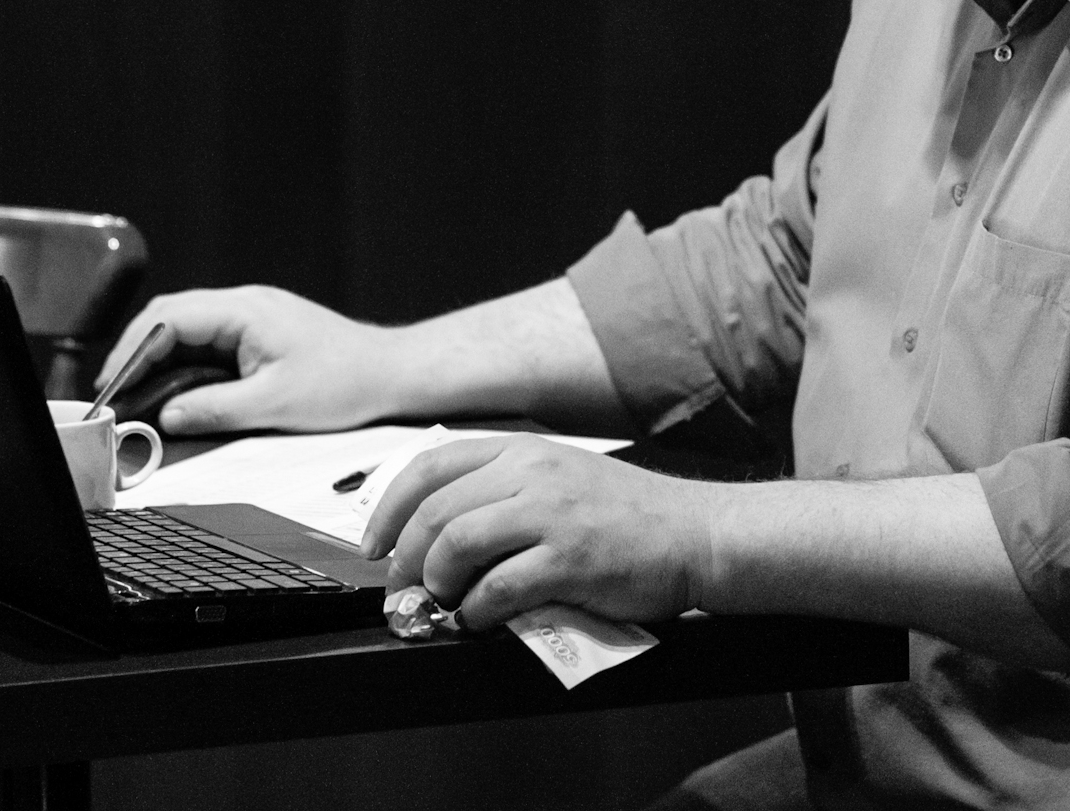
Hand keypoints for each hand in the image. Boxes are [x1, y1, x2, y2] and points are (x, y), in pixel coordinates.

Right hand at [95, 286, 399, 435]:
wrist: (391, 372)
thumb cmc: (345, 382)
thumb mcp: (275, 404)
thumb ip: (215, 409)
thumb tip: (167, 415)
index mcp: (244, 311)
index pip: (169, 318)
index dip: (133, 351)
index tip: (113, 385)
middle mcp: (244, 304)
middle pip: (171, 316)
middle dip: (136, 352)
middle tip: (115, 392)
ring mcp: (252, 316)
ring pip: (187, 327)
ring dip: (159, 356)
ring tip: (136, 393)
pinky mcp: (260, 332)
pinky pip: (209, 339)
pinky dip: (184, 361)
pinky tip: (175, 387)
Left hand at [365, 436, 717, 630]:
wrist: (695, 533)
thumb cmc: (628, 515)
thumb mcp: (560, 477)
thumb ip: (503, 492)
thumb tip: (433, 535)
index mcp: (523, 450)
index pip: (429, 467)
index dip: (388, 510)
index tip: (374, 545)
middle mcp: (532, 473)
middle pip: (434, 512)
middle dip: (406, 560)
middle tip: (406, 593)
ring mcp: (551, 514)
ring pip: (456, 546)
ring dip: (439, 585)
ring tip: (449, 604)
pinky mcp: (570, 559)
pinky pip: (498, 588)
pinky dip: (477, 611)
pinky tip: (484, 619)